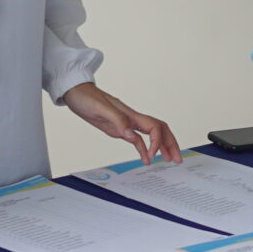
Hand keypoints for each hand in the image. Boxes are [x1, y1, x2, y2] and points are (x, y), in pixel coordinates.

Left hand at [61, 83, 179, 164]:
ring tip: (170, 159)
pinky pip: (138, 139)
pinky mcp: (119, 128)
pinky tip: (146, 158)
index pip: (154, 128)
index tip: (152, 155)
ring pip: (152, 135)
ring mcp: (127, 123)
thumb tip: (132, 135)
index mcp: (130, 114)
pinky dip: (144, 149)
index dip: (157, 142)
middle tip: (177, 158)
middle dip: (171, 144)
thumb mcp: (100, 108)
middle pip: (160, 130)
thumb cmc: (86, 97)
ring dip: (162, 147)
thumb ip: (117, 120)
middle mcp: (132, 118)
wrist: (75, 93)